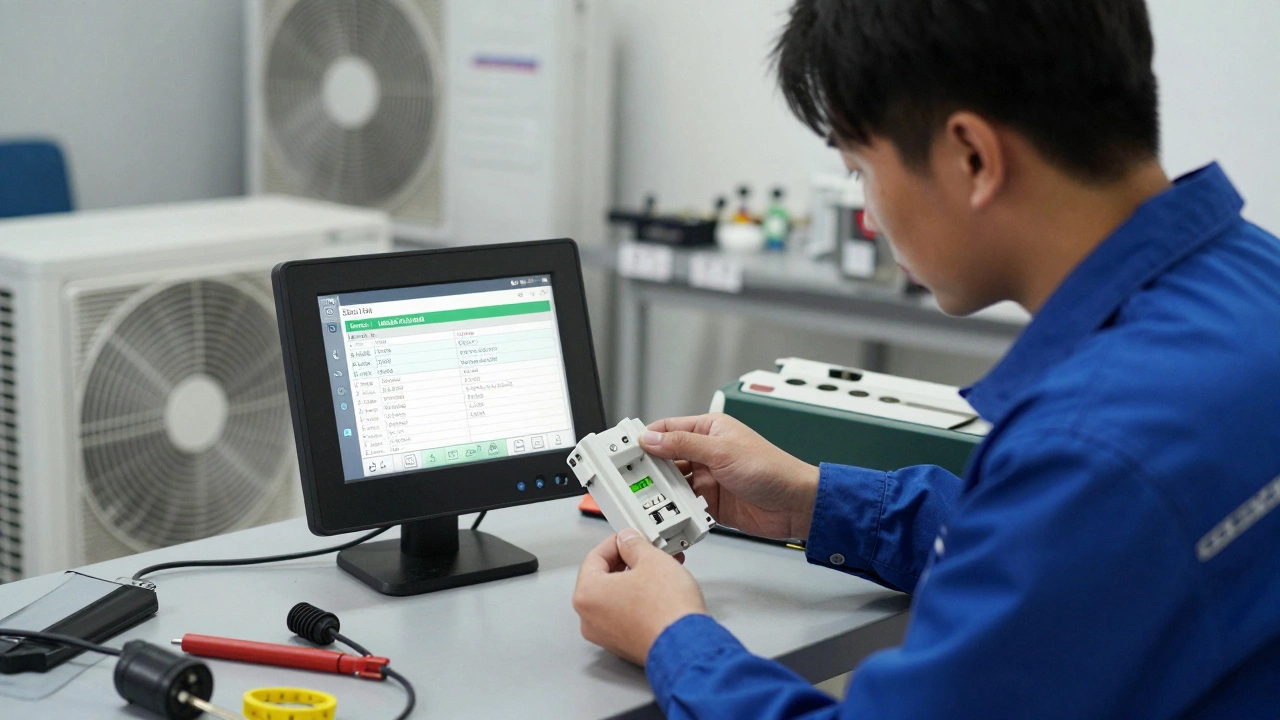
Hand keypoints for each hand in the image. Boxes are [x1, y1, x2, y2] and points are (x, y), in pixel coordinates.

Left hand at [573, 528, 705, 664]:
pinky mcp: (625, 645)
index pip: (595, 557)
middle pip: (605, 578)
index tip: (630, 538)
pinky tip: (661, 590)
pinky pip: (627, 614)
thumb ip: (634, 545)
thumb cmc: (666, 611)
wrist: (687, 646)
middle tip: (648, 551)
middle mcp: (590, 619)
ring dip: (638, 579)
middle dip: (630, 562)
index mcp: (587, 595)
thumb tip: (628, 541)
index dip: (616, 542)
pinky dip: (641, 600)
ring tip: (662, 568)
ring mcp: (606, 635)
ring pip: (618, 597)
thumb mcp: (652, 560)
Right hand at [642, 414, 819, 539]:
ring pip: (673, 485)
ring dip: (663, 493)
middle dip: (649, 470)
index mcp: (709, 430)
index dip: (645, 438)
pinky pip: (685, 507)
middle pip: (665, 459)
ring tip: (650, 499)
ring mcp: (708, 479)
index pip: (667, 430)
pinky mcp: (712, 504)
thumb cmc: (773, 469)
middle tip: (630, 479)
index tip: (624, 449)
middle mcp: (706, 453)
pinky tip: (671, 514)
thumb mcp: (722, 451)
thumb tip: (651, 438)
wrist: (797, 505)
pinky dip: (677, 511)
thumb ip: (683, 445)